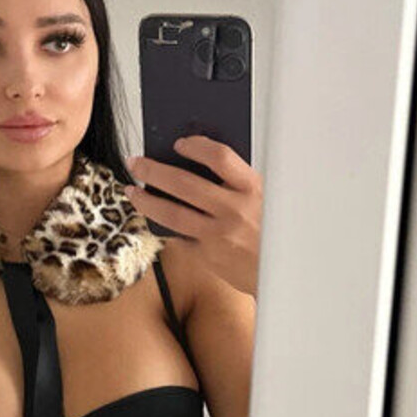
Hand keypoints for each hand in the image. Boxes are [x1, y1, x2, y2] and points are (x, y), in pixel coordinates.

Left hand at [124, 135, 261, 297]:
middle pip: (184, 183)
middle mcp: (235, 210)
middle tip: (137, 163)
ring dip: (146, 200)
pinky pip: (180, 237)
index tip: (180, 144)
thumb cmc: (272, 233)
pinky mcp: (208, 257)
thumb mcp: (265, 200)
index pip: (219, 157)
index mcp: (253, 189)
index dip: (195, 146)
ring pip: (171, 213)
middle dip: (153, 170)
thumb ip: (236, 183)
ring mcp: (220, 236)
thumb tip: (196, 164)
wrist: (283, 273)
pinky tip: (157, 219)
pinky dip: (166, 227)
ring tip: (134, 191)